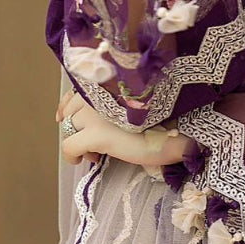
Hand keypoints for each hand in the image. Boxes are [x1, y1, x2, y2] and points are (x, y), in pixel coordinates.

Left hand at [55, 89, 190, 168]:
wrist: (179, 133)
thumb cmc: (163, 119)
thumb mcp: (133, 104)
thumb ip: (110, 102)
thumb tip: (85, 116)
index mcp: (107, 84)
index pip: (75, 92)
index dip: (67, 107)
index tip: (65, 118)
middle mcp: (98, 93)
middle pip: (70, 112)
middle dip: (77, 128)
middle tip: (92, 143)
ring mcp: (95, 114)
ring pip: (69, 128)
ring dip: (79, 141)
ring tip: (97, 152)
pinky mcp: (96, 134)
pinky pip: (69, 147)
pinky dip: (73, 156)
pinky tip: (87, 160)